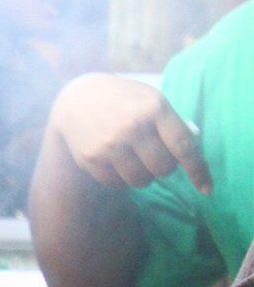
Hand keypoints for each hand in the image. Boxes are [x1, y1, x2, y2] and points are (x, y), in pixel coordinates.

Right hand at [48, 73, 212, 193]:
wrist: (79, 97)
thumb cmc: (126, 100)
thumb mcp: (152, 101)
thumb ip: (172, 125)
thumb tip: (191, 155)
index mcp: (155, 109)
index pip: (184, 147)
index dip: (197, 171)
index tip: (206, 190)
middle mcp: (132, 127)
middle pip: (162, 169)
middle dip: (163, 168)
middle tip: (155, 157)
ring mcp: (109, 144)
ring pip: (140, 180)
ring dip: (142, 176)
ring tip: (135, 160)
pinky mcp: (90, 159)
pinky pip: (116, 183)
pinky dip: (120, 178)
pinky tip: (114, 161)